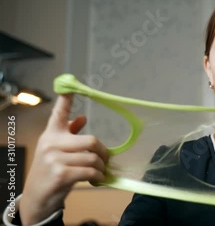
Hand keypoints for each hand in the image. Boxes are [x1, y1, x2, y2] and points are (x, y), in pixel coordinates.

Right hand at [20, 95, 109, 224]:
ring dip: (101, 167)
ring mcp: (54, 159)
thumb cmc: (50, 171)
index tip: (70, 87)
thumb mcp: (56, 150)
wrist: (37, 197)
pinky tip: (96, 179)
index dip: (65, 100)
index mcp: (51, 134)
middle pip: (91, 141)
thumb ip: (68, 133)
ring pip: (93, 158)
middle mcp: (51, 143)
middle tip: (106, 160)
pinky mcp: (60, 174)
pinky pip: (90, 172)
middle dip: (103, 152)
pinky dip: (98, 176)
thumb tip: (82, 118)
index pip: (59, 113)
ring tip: (100, 172)